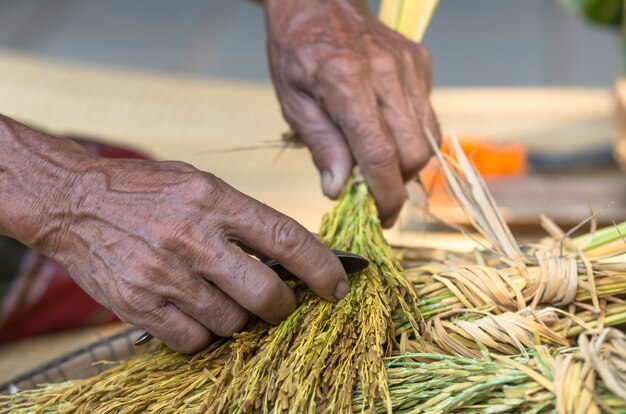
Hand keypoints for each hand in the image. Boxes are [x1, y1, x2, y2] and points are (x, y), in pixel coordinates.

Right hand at [33, 158, 348, 352]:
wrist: (74, 201)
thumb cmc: (146, 191)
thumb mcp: (200, 185)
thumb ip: (241, 219)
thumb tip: (288, 258)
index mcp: (215, 200)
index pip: (287, 239)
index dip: (323, 268)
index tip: (338, 287)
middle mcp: (194, 238)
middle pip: (266, 295)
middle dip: (283, 307)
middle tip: (280, 304)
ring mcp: (165, 275)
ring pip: (231, 323)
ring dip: (237, 319)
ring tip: (221, 298)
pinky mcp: (139, 304)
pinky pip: (193, 340)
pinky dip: (203, 334)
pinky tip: (193, 311)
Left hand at [264, 0, 439, 226]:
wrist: (318, 0)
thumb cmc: (297, 50)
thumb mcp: (293, 101)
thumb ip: (321, 145)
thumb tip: (338, 190)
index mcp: (347, 82)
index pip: (379, 154)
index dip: (385, 195)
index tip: (381, 217)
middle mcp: (386, 72)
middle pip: (414, 152)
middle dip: (399, 184)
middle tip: (376, 195)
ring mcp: (409, 65)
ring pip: (428, 137)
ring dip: (407, 163)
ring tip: (380, 166)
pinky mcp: (421, 62)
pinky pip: (427, 114)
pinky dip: (411, 134)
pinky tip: (386, 130)